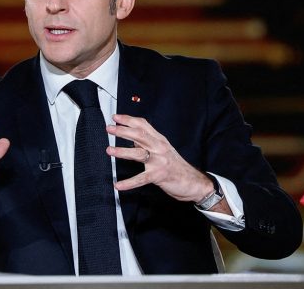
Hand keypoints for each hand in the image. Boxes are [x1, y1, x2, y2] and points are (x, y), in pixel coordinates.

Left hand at [106, 114, 222, 208]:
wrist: (194, 182)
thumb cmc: (176, 166)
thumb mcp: (163, 149)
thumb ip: (148, 142)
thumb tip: (130, 136)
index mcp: (159, 140)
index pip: (143, 125)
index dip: (128, 120)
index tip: (115, 117)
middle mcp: (159, 148)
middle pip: (140, 135)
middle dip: (123, 131)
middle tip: (109, 128)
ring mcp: (159, 162)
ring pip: (139, 154)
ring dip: (122, 151)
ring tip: (109, 150)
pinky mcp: (159, 176)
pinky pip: (141, 179)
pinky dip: (129, 183)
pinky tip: (119, 185)